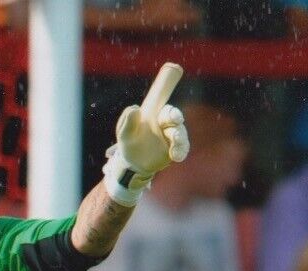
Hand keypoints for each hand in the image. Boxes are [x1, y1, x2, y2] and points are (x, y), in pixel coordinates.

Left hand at [103, 62, 188, 206]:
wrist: (133, 165)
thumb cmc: (129, 143)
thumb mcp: (124, 133)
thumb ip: (128, 121)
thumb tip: (135, 109)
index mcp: (153, 111)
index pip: (161, 94)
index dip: (167, 81)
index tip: (175, 68)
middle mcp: (165, 121)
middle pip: (173, 115)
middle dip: (175, 116)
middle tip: (175, 120)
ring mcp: (172, 135)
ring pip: (180, 132)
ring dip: (178, 138)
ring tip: (173, 147)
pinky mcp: (175, 149)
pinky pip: (183, 148)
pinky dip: (181, 150)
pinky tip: (175, 156)